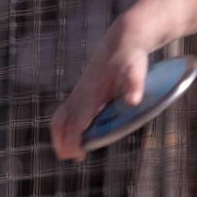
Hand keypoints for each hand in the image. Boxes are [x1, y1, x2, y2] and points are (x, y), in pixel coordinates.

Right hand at [49, 20, 148, 161]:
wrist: (123, 39)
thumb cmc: (131, 57)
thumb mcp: (136, 70)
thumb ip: (135, 85)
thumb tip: (134, 101)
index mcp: (91, 93)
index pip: (76, 123)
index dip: (74, 141)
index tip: (79, 155)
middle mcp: (80, 94)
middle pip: (60, 123)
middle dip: (62, 142)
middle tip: (73, 157)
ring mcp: (78, 93)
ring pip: (59, 118)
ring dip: (62, 136)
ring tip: (74, 151)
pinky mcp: (80, 92)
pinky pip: (65, 113)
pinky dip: (66, 127)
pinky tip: (81, 134)